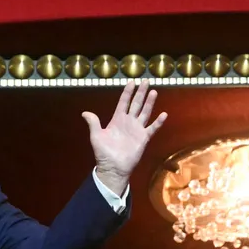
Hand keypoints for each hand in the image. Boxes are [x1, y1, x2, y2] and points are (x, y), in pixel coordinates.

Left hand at [81, 79, 166, 193]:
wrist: (113, 167)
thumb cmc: (103, 153)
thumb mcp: (96, 136)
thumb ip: (93, 123)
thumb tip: (84, 113)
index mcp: (117, 120)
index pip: (123, 102)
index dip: (127, 92)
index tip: (131, 82)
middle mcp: (128, 122)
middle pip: (136, 104)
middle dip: (140, 92)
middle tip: (145, 81)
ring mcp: (137, 129)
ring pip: (145, 112)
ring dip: (149, 103)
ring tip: (153, 91)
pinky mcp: (143, 138)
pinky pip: (152, 128)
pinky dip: (158, 122)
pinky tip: (163, 114)